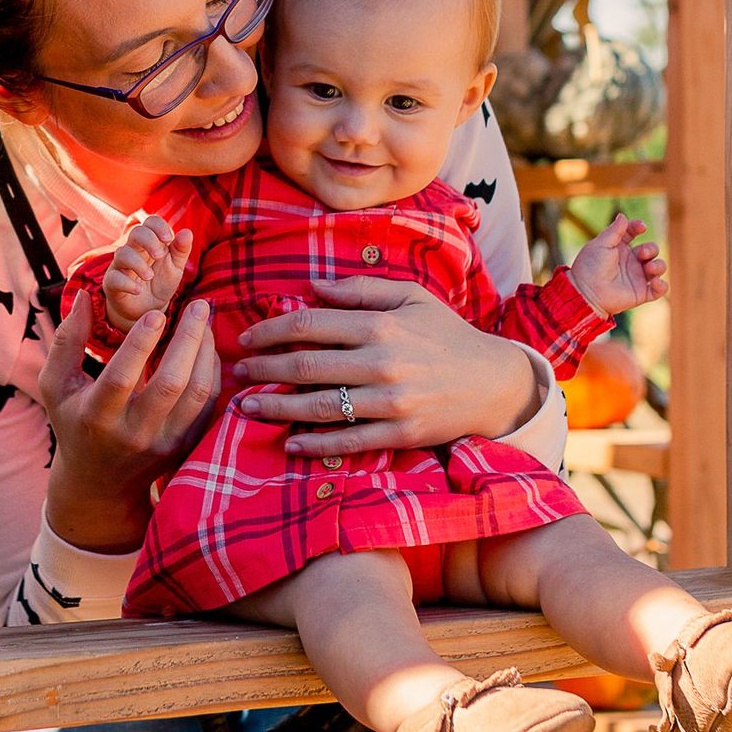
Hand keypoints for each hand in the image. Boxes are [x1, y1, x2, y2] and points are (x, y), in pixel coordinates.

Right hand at [40, 289, 219, 551]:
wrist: (99, 484)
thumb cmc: (74, 423)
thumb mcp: (56, 386)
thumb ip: (66, 340)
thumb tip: (84, 295)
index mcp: (97, 417)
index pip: (121, 379)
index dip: (139, 345)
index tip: (157, 312)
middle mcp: (133, 433)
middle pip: (170, 384)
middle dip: (188, 340)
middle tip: (199, 303)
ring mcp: (164, 443)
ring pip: (197, 394)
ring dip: (206, 352)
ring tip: (205, 318)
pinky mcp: (186, 445)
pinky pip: (209, 404)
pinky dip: (212, 371)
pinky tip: (206, 345)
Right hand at [103, 215, 193, 332]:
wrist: (147, 310)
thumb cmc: (160, 283)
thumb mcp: (175, 268)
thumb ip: (181, 250)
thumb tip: (187, 232)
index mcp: (151, 242)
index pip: (151, 222)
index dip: (158, 226)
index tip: (168, 239)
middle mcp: (134, 250)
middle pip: (136, 232)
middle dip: (149, 240)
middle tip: (159, 256)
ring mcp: (121, 265)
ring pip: (122, 253)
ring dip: (138, 263)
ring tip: (150, 276)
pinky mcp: (112, 283)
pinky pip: (113, 278)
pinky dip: (126, 283)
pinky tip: (138, 290)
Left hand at [232, 274, 543, 457]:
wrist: (494, 382)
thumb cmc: (447, 334)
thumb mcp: (411, 297)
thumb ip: (361, 290)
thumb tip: (313, 286)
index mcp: (381, 324)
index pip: (310, 324)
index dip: (271, 330)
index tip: (247, 337)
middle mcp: (383, 363)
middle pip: (306, 365)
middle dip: (264, 369)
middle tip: (237, 373)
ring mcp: (391, 402)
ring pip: (320, 406)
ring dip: (278, 407)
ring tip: (248, 406)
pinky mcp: (401, 434)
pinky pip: (349, 442)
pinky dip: (316, 444)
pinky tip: (290, 443)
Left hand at [570, 213, 667, 316]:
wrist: (586, 292)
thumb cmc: (590, 267)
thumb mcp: (601, 244)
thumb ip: (614, 230)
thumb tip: (623, 215)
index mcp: (618, 248)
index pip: (633, 233)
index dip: (638, 227)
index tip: (641, 227)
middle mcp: (630, 261)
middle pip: (650, 249)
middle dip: (651, 248)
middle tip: (642, 254)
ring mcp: (636, 277)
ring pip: (658, 267)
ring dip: (659, 265)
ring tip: (649, 268)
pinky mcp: (641, 293)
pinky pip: (659, 289)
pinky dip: (662, 285)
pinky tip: (656, 281)